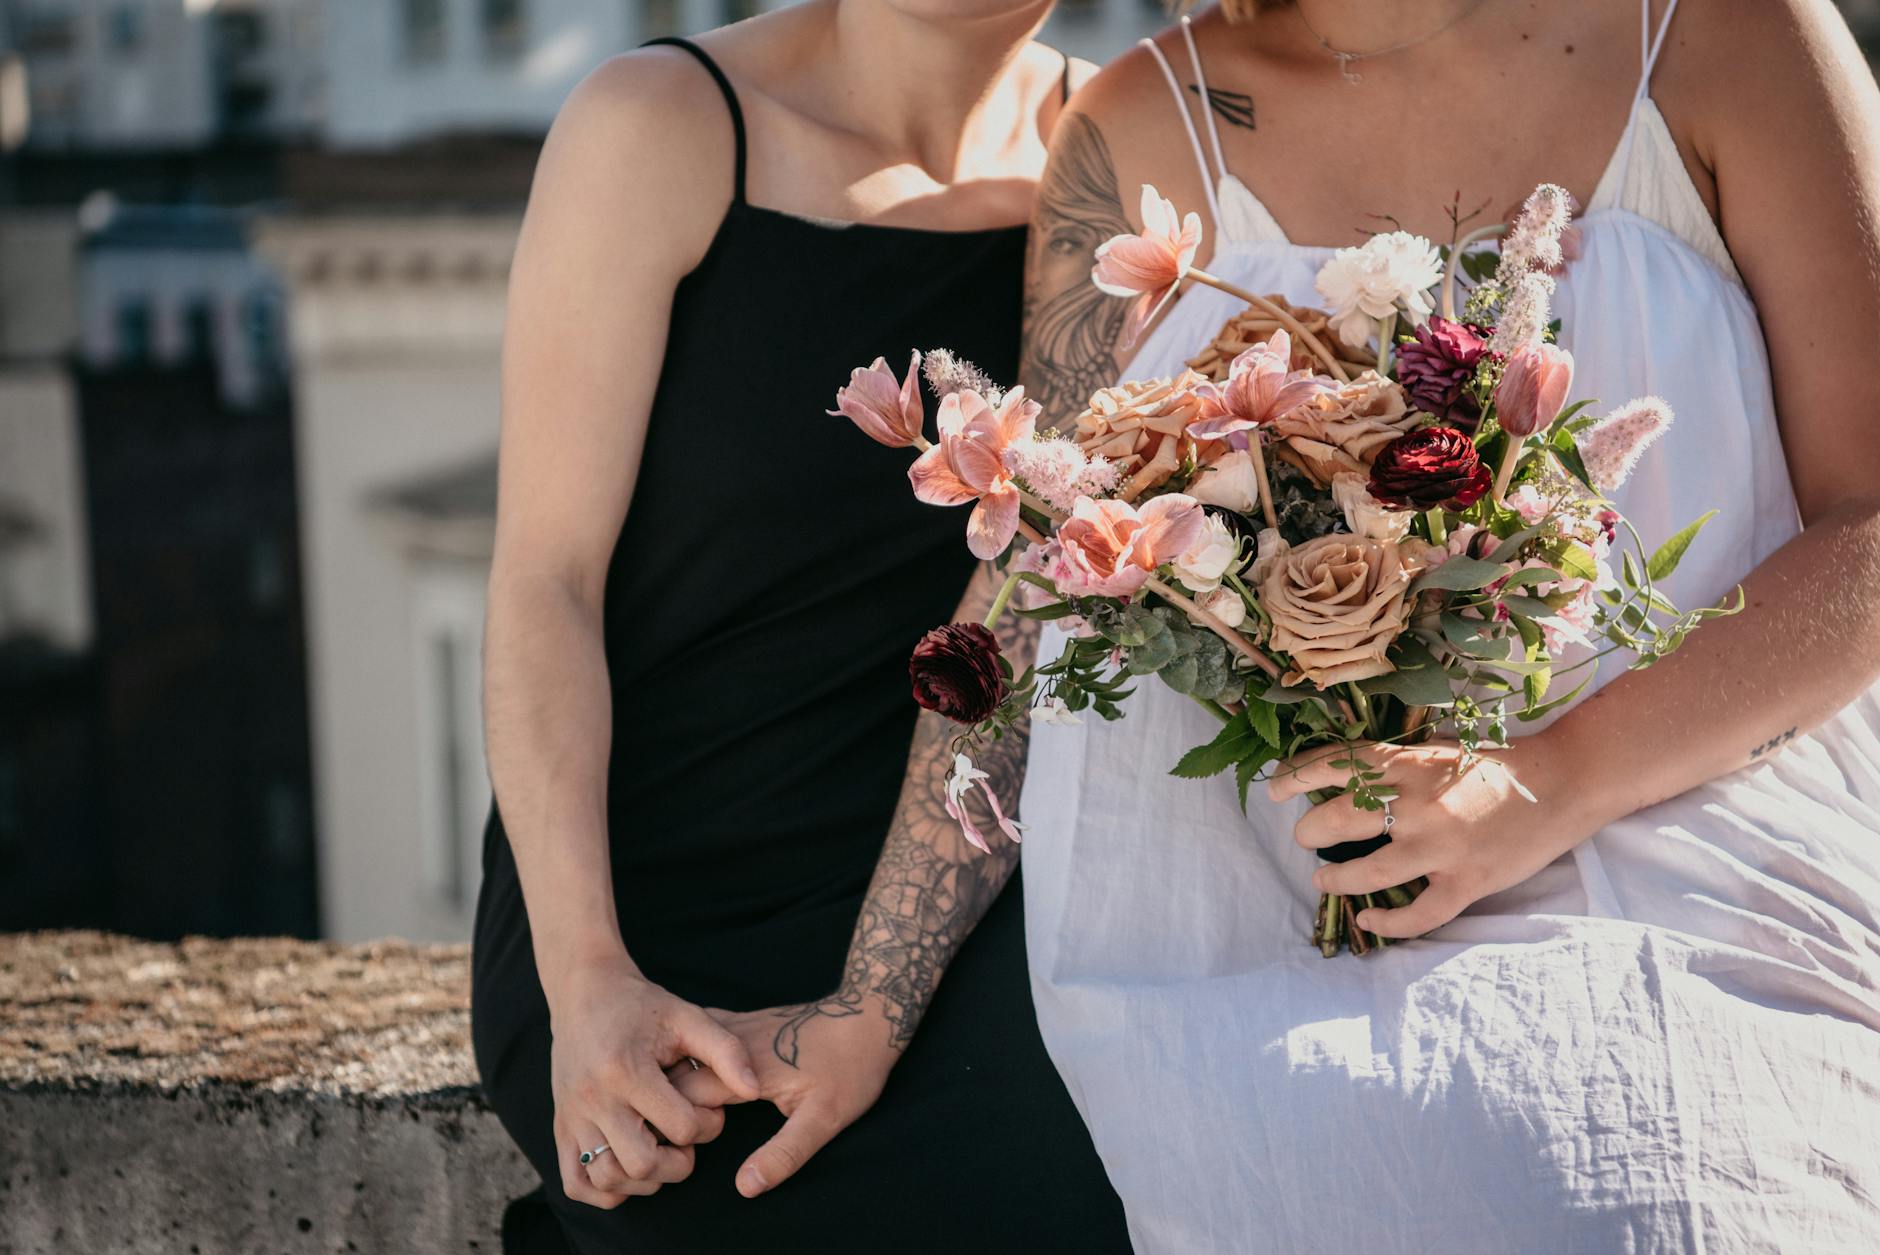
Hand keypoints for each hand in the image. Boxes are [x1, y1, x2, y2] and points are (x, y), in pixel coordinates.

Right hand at [544, 948, 761, 1208]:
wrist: (585, 993)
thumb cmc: (643, 1006)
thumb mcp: (689, 1017)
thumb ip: (726, 1051)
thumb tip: (753, 1090)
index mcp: (626, 1069)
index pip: (679, 1127)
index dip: (707, 1125)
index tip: (707, 1108)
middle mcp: (593, 1098)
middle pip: (642, 1164)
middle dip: (678, 1163)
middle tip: (686, 1139)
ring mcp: (572, 1117)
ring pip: (608, 1180)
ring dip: (645, 1181)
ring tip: (661, 1152)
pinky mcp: (560, 1128)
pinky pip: (575, 1185)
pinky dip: (605, 1191)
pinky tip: (629, 1168)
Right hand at [671, 997, 900, 1198]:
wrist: (871, 1014)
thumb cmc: (851, 1068)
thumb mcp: (825, 1118)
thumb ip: (785, 1152)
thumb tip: (745, 1186)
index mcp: (747, 1068)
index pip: (683, 1094)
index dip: (671, 1122)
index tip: (674, 1143)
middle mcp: (734, 1042)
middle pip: (674, 1071)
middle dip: (660, 1100)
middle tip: (658, 1130)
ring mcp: (737, 1026)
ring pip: (681, 1049)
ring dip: (666, 1076)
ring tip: (659, 1105)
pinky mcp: (745, 1022)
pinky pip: (697, 1036)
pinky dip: (681, 1055)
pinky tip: (678, 1071)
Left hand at [1269, 736, 1584, 937]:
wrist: (1562, 783)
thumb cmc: (1497, 765)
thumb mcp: (1438, 752)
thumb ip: (1396, 766)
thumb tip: (1346, 781)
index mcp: (1408, 764)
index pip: (1336, 765)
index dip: (1296, 776)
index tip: (1275, 790)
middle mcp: (1417, 804)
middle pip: (1340, 820)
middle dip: (1310, 831)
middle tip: (1305, 838)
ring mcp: (1442, 846)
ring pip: (1368, 872)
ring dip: (1336, 879)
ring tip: (1322, 879)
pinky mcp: (1467, 881)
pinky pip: (1418, 914)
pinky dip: (1388, 923)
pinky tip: (1370, 921)